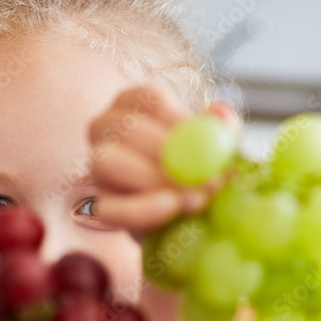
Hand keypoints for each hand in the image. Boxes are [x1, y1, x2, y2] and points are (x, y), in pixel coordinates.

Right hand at [89, 85, 240, 232]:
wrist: (189, 221)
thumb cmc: (200, 174)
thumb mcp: (217, 151)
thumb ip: (222, 132)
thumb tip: (223, 114)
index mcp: (136, 106)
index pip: (148, 99)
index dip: (176, 118)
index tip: (204, 141)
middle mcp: (108, 129)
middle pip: (126, 128)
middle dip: (170, 154)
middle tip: (209, 178)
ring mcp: (98, 167)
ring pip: (109, 163)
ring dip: (154, 180)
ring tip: (195, 199)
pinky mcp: (100, 206)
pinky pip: (109, 208)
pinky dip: (141, 209)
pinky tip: (170, 209)